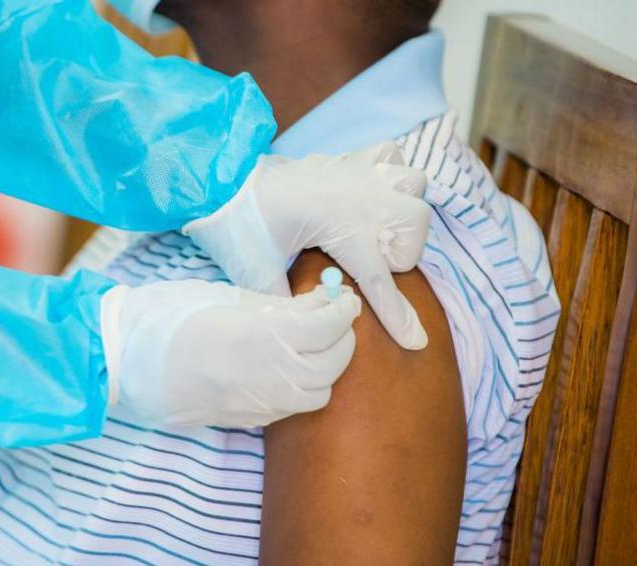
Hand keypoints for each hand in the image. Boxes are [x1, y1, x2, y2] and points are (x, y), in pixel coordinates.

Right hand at [100, 279, 361, 426]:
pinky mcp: (247, 420)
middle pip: (333, 363)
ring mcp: (257, 403)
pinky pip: (295, 407)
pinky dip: (306, 385)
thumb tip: (322, 300)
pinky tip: (291, 363)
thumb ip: (280, 304)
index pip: (327, 326)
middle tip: (334, 315)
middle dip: (342, 337)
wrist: (126, 360)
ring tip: (315, 341)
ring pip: (320, 392)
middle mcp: (266, 375)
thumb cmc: (170, 315)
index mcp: (260, 336)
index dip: (343, 309)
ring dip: (328, 366)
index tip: (343, 296)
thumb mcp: (229, 297)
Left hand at [183, 141, 430, 349]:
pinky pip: (390, 155)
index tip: (414, 340)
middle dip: (402, 249)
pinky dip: (389, 173)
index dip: (398, 317)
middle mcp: (360, 195)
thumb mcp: (259, 274)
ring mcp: (357, 171)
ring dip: (401, 208)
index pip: (380, 280)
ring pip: (412, 183)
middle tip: (368, 259)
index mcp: (343, 226)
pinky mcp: (346, 158)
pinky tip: (366, 195)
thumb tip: (307, 329)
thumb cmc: (239, 224)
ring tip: (372, 228)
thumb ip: (288, 305)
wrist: (221, 180)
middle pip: (416, 223)